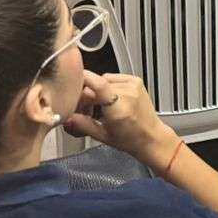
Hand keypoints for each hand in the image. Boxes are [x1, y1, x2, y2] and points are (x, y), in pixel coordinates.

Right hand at [63, 71, 177, 170]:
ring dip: (96, 91)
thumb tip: (66, 117)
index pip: (98, 84)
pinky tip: (108, 99)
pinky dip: (107, 87)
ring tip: (99, 106)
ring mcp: (133, 85)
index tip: (70, 83)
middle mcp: (128, 93)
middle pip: (96, 85)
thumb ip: (82, 124)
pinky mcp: (136, 81)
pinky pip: (113, 78)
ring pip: (103, 80)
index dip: (82, 80)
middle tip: (84, 110)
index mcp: (119, 107)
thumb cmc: (130, 139)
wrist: (151, 136)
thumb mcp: (102, 135)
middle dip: (86, 95)